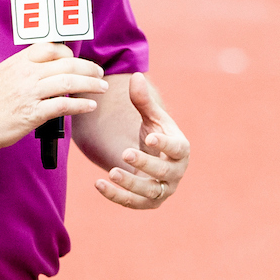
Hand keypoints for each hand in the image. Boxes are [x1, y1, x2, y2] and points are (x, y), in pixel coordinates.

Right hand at [0, 43, 108, 152]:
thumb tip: (38, 66)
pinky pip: (63, 105)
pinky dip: (80, 104)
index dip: (69, 53)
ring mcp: (30, 93)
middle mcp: (26, 74)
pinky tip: (89, 105)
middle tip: (99, 73)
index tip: (78, 61)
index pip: (50, 48)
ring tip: (102, 87)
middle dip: (88, 67)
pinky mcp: (32, 114)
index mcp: (18, 62)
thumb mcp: (0, 74)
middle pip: (66, 63)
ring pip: (69, 81)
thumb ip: (20, 68)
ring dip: (91, 84)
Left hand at [96, 73, 189, 209]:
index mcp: (181, 149)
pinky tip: (98, 184)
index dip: (165, 145)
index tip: (150, 138)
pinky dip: (116, 196)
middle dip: (145, 164)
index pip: (177, 149)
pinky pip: (133, 203)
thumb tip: (135, 77)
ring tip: (110, 173)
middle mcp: (176, 172)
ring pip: (149, 192)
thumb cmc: (155, 135)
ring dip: (130, 184)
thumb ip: (143, 101)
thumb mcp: (151, 118)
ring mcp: (163, 190)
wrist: (154, 159)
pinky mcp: (149, 203)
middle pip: (163, 172)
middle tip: (125, 153)